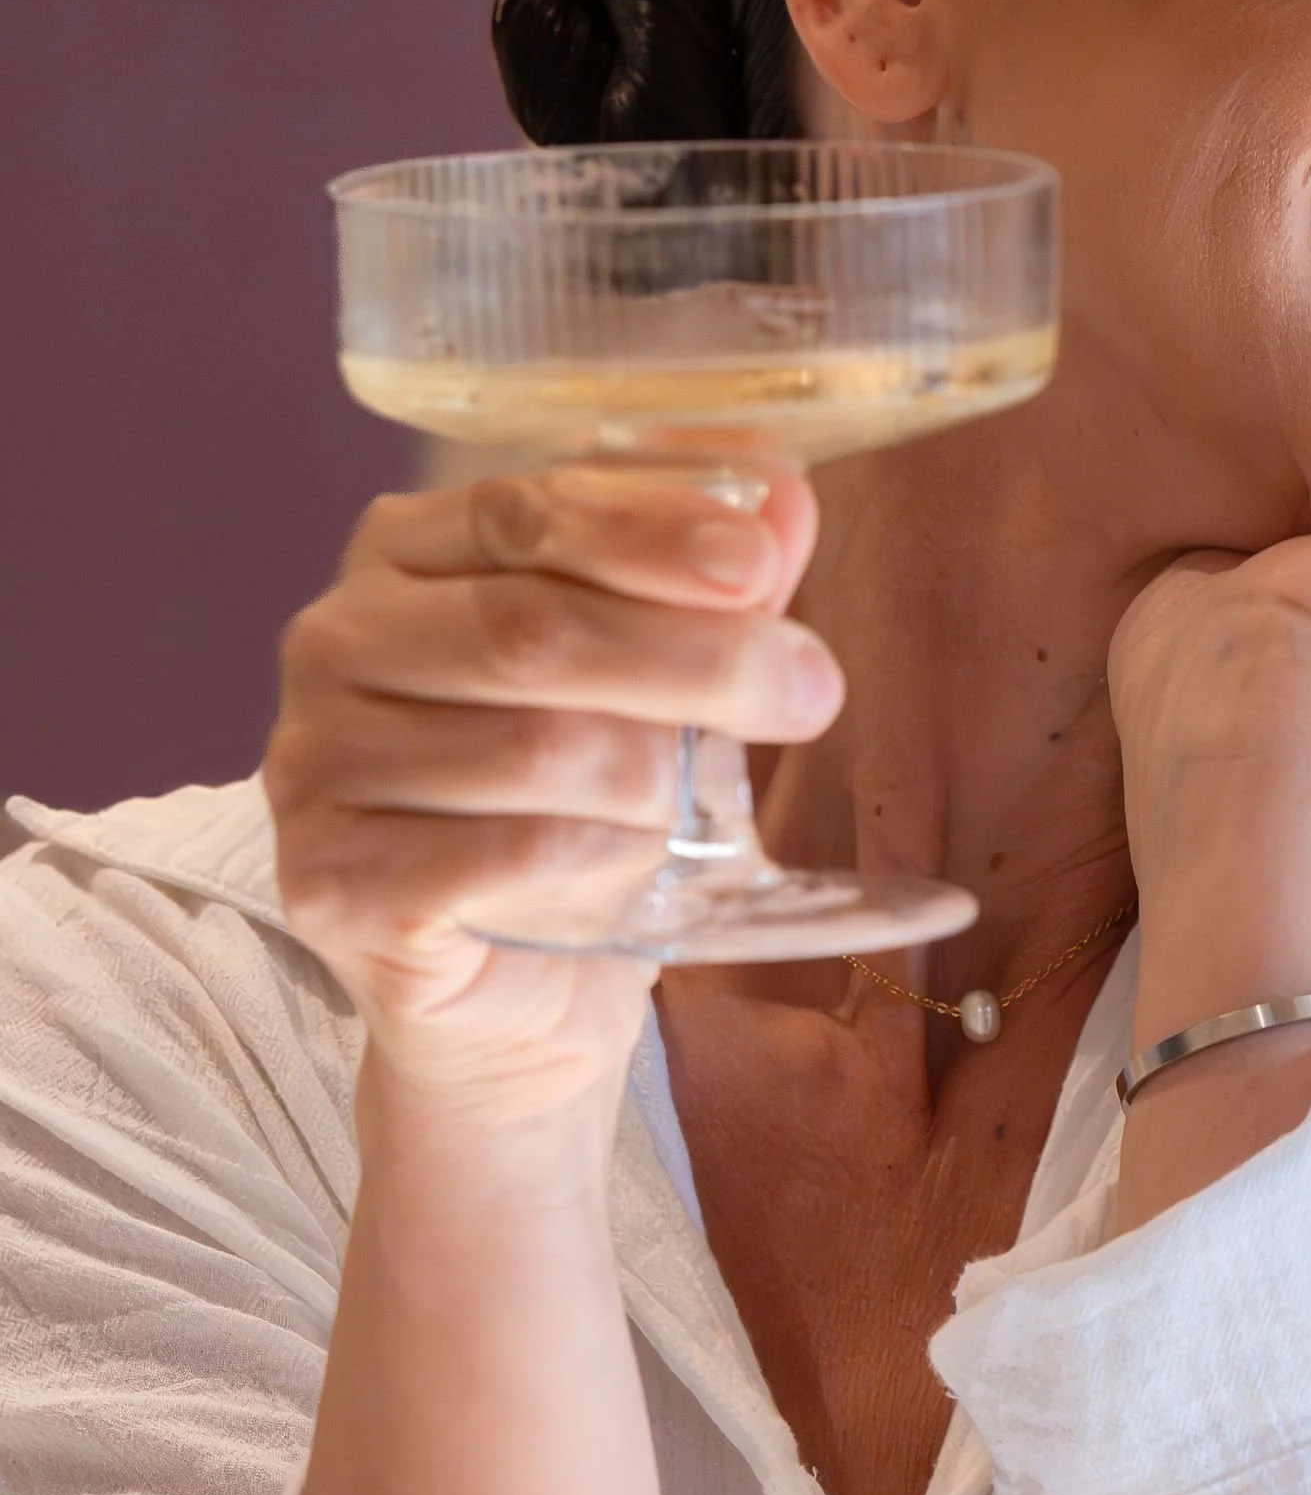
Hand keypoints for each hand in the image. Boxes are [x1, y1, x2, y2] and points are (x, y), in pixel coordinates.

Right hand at [266, 462, 836, 1117]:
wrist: (520, 998)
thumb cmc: (588, 816)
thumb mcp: (665, 689)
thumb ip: (714, 587)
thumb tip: (786, 496)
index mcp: (404, 553)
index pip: (527, 510)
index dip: (650, 532)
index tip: (760, 567)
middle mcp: (334, 641)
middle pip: (529, 629)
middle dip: (693, 658)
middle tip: (810, 692)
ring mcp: (315, 761)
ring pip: (528, 747)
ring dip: (652, 779)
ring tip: (694, 809)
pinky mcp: (328, 880)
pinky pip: (506, 852)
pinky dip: (603, 856)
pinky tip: (635, 865)